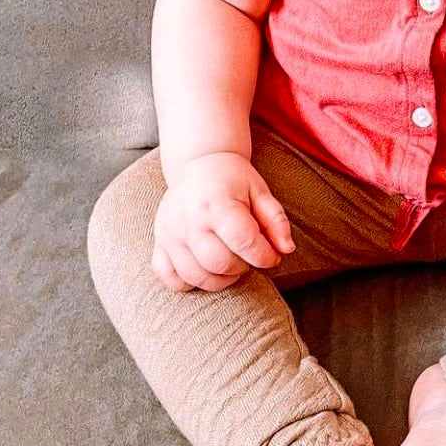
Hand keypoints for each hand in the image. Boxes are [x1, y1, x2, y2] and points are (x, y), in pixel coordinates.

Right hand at [151, 151, 295, 292]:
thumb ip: (276, 221)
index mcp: (216, 203)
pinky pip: (170, 278)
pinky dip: (189, 282)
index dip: (264, 256)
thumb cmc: (233, 180)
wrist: (199, 163)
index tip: (271, 255)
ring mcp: (170, 234)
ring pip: (196, 277)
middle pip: (220, 264)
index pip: (244, 242)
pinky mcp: (159, 243)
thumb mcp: (260, 191)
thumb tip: (286, 249)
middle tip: (248, 256)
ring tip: (231, 262)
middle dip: (242, 267)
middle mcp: (189, 220)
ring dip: (221, 279)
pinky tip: (205, 269)